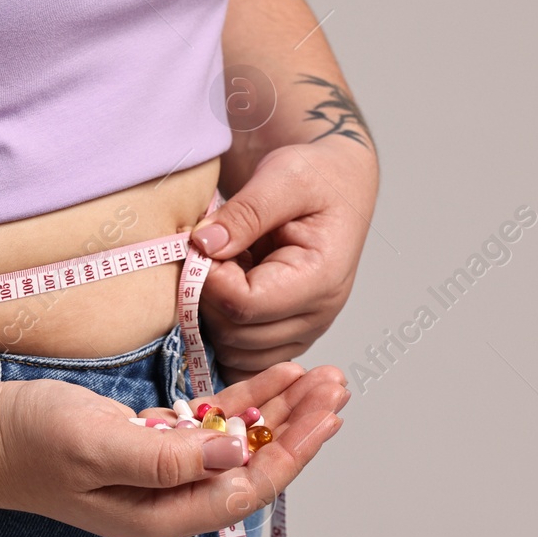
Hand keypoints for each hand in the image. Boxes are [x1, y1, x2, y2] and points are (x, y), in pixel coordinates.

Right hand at [0, 361, 349, 536]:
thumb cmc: (30, 442)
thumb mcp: (97, 444)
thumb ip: (165, 456)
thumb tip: (233, 455)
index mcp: (161, 514)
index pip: (246, 488)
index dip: (292, 451)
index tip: (326, 415)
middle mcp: (170, 500)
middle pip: (253, 467)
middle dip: (299, 427)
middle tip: (339, 385)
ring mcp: (162, 473)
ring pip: (239, 444)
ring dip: (280, 411)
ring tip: (323, 376)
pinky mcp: (151, 444)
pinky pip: (211, 427)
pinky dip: (245, 403)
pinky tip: (277, 377)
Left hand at [191, 139, 377, 383]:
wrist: (335, 185)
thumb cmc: (316, 177)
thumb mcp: (283, 176)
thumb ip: (246, 211)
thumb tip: (204, 244)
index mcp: (321, 278)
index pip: (244, 305)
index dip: (209, 280)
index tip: (202, 246)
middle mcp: (317, 316)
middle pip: (234, 335)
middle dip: (206, 297)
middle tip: (210, 255)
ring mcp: (303, 331)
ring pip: (233, 354)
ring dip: (213, 316)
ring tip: (225, 271)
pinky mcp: (287, 336)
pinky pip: (242, 360)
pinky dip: (222, 334)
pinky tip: (224, 294)